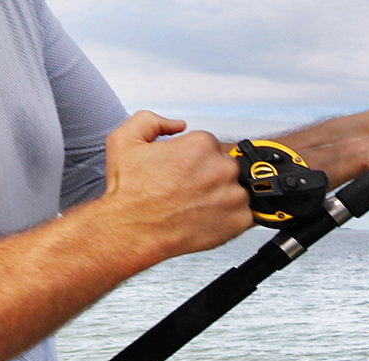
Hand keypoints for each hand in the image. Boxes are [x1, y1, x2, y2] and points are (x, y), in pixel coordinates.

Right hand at [96, 111, 248, 258]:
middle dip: (208, 176)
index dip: (192, 159)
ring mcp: (234, 195)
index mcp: (201, 145)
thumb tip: (177, 124)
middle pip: (225, 166)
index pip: (208, 145)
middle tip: (186, 190)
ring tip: (193, 206)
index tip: (182, 171)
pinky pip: (243, 214)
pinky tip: (205, 218)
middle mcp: (222, 168)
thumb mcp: (125, 140)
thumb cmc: (130, 194)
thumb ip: (151, 121)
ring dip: (220, 196)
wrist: (132, 232)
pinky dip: (229, 218)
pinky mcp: (240, 220)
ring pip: (236, 189)